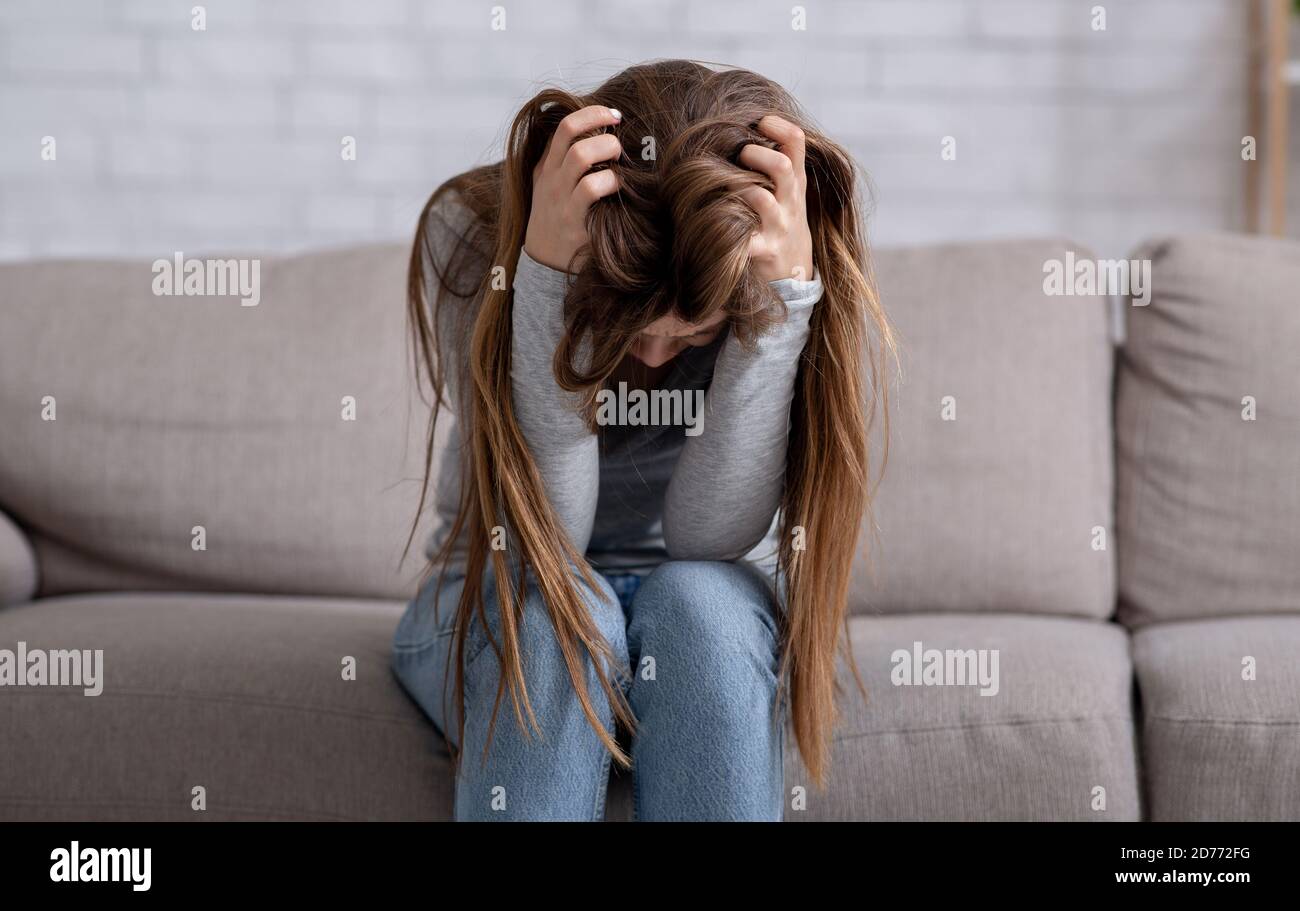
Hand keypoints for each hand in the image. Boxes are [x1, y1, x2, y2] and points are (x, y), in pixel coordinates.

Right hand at [523, 105, 622, 272]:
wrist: (544, 260)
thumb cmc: (558, 219)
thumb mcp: (551, 188)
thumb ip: (564, 163)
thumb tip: (600, 135)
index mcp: (547, 166)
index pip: (564, 125)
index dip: (592, 113)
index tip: (614, 115)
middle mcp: (551, 177)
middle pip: (570, 132)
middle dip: (600, 128)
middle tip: (617, 143)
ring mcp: (559, 197)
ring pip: (579, 155)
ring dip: (606, 149)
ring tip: (618, 160)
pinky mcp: (572, 218)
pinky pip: (590, 188)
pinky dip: (610, 181)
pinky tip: (618, 187)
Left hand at [738, 115, 814, 282]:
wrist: (795, 270)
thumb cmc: (783, 220)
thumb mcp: (790, 190)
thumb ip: (778, 160)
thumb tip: (748, 126)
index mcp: (795, 181)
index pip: (796, 141)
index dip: (777, 125)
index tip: (759, 122)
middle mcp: (790, 201)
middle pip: (781, 166)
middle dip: (754, 155)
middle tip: (738, 157)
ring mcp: (778, 227)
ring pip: (761, 199)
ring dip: (737, 189)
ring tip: (723, 189)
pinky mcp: (765, 251)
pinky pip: (745, 240)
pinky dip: (728, 231)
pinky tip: (713, 223)